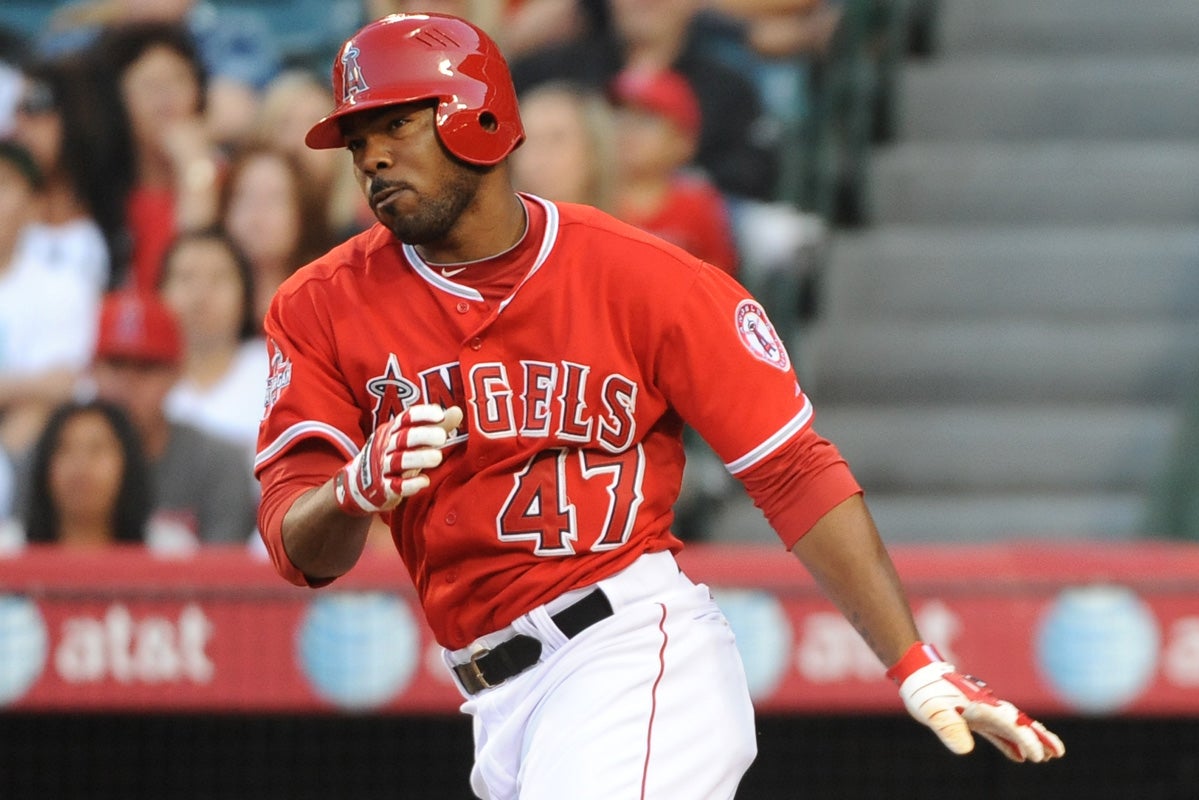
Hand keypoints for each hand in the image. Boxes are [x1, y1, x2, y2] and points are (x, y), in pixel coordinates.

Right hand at [334, 404, 463, 515]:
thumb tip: (458, 411)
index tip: (440, 415)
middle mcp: (387, 446)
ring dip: (418, 458)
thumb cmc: (396, 454)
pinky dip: (409, 484)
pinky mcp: (384, 488)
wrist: (360, 482)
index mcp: (394, 430)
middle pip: (404, 438)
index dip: (422, 414)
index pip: (406, 417)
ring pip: (399, 461)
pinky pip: (395, 486)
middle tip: (442, 437)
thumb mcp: (413, 437)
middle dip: (422, 435)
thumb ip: (436, 426)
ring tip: (437, 458)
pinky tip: (424, 482)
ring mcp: (383, 467)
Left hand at [886, 642, 1064, 762]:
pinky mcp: (973, 717)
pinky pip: (997, 732)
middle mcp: (985, 707)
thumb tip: (965, 749)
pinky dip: (1009, 743)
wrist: (916, 675)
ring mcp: (981, 712)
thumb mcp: (933, 711)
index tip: (1038, 755)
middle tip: (1058, 752)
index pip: (1009, 723)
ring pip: (1011, 728)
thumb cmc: (924, 691)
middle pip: (1018, 723)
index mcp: (980, 705)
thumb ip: (948, 728)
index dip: (1025, 739)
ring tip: (1048, 756)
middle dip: (1039, 737)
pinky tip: (1020, 757)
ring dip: (1029, 741)